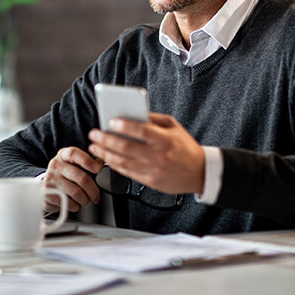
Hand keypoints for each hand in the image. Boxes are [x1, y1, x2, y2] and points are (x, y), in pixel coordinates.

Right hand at [43, 146, 103, 212]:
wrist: (46, 186)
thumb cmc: (64, 175)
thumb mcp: (73, 164)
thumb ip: (87, 163)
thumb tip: (100, 163)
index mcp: (63, 155)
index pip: (74, 154)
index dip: (88, 161)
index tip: (98, 169)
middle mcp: (55, 166)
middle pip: (81, 177)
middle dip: (93, 190)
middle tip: (96, 196)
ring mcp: (50, 180)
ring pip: (76, 193)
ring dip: (85, 200)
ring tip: (84, 200)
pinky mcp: (47, 194)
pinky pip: (68, 203)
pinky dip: (75, 206)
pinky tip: (74, 203)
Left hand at [87, 112, 204, 194]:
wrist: (200, 173)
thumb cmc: (185, 147)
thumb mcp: (174, 127)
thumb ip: (154, 119)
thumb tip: (133, 113)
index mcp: (166, 140)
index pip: (143, 131)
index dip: (125, 126)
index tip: (111, 121)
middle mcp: (159, 156)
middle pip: (128, 147)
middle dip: (107, 140)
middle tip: (95, 134)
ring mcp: (154, 170)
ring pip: (124, 162)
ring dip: (106, 154)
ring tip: (95, 146)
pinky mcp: (150, 182)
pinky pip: (128, 173)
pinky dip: (114, 165)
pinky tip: (107, 158)